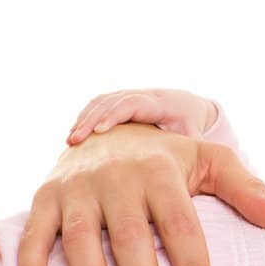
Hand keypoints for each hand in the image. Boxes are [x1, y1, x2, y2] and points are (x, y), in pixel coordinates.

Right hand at [17, 123, 264, 265]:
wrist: (105, 130)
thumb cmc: (168, 161)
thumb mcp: (211, 164)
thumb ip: (248, 192)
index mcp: (160, 170)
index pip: (181, 225)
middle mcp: (116, 176)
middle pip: (131, 237)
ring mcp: (76, 187)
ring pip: (80, 239)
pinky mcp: (45, 196)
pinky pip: (32, 235)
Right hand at [66, 88, 217, 144]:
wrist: (186, 107)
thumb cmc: (191, 126)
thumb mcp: (194, 137)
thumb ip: (190, 150)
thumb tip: (189, 170)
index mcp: (159, 102)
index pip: (131, 103)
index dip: (114, 115)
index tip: (100, 131)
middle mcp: (139, 95)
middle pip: (110, 101)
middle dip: (90, 119)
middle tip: (75, 140)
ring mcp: (127, 96)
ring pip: (100, 102)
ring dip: (83, 119)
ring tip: (70, 141)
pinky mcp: (117, 102)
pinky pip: (97, 106)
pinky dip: (84, 119)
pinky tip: (74, 138)